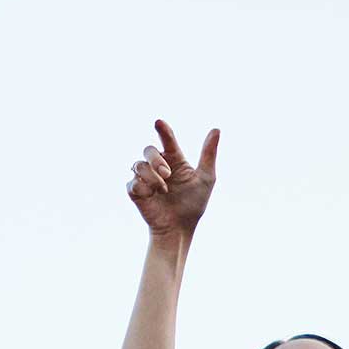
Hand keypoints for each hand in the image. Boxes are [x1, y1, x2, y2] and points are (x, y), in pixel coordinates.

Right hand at [126, 120, 219, 240]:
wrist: (179, 227)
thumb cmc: (194, 203)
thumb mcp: (206, 178)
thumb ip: (208, 154)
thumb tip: (216, 129)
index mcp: (174, 160)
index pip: (167, 140)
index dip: (163, 130)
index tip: (158, 122)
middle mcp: (157, 166)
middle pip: (148, 150)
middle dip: (156, 160)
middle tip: (167, 174)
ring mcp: (144, 179)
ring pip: (138, 165)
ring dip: (152, 177)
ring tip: (163, 190)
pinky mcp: (135, 191)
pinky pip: (132, 182)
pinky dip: (143, 188)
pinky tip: (152, 196)